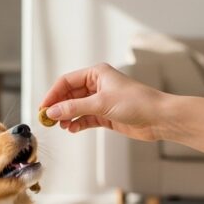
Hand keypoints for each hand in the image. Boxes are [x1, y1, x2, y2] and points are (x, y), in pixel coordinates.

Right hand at [40, 63, 165, 141]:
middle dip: (59, 107)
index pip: (67, 81)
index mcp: (97, 73)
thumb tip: (52, 112)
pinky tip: (72, 129)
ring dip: (67, 116)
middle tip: (48, 120)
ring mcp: (101, 100)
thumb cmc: (136, 102)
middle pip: (70, 95)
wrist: (159, 118)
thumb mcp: (101, 104)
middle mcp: (98, 85)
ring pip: (76, 108)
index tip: (43, 108)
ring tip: (61, 126)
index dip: (53, 94)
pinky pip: (86, 118)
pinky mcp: (106, 115)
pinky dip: (78, 124)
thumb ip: (74, 108)